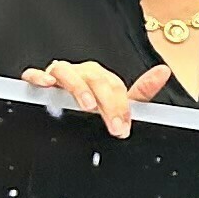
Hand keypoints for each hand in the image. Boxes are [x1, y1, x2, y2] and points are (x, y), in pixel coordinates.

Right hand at [21, 58, 168, 136]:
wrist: (66, 108)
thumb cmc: (95, 104)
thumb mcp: (119, 103)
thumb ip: (141, 91)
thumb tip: (163, 71)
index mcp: (102, 78)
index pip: (115, 87)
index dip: (122, 106)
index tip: (124, 126)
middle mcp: (83, 73)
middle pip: (95, 79)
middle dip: (107, 103)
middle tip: (113, 125)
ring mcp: (60, 75)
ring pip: (67, 71)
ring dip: (78, 87)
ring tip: (87, 105)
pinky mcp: (39, 80)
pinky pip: (35, 73)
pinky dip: (39, 76)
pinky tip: (47, 85)